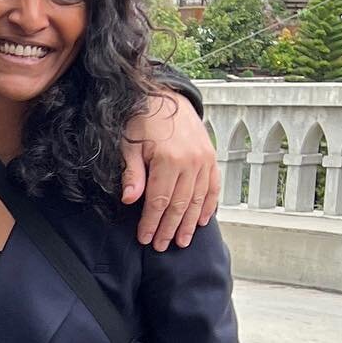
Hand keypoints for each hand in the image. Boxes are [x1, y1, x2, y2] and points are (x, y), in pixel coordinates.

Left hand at [120, 92, 219, 251]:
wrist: (166, 96)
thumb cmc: (141, 121)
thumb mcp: (129, 145)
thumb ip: (132, 173)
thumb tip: (130, 199)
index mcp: (167, 160)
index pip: (159, 201)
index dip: (151, 222)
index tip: (144, 238)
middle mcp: (190, 162)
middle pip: (180, 205)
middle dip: (169, 229)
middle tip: (162, 246)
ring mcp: (204, 160)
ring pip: (198, 199)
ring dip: (190, 223)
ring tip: (183, 241)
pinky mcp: (211, 157)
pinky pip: (213, 187)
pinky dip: (209, 205)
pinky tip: (203, 220)